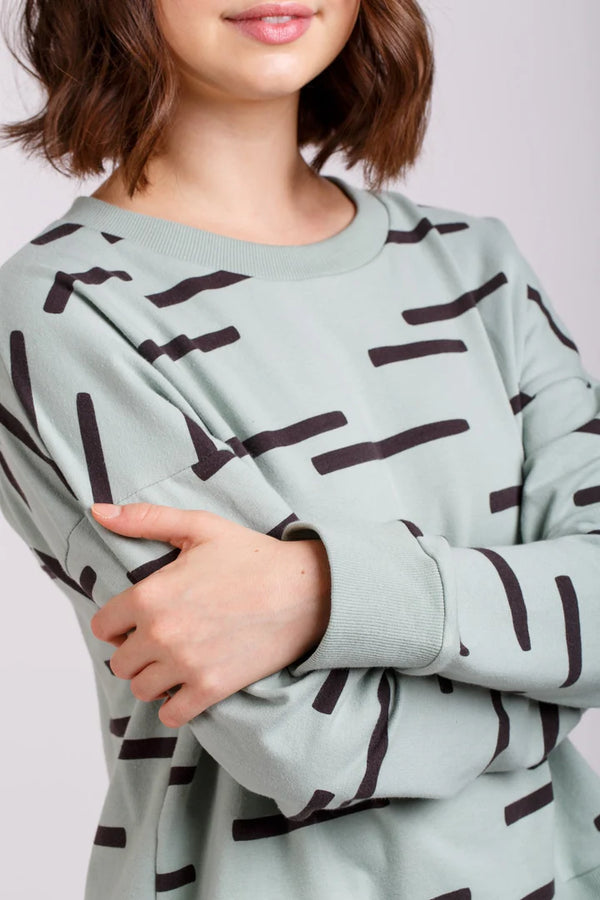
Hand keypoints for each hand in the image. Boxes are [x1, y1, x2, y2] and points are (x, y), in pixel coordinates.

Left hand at [88, 502, 330, 727]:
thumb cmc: (252, 556)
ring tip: (173, 662)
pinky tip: (188, 685)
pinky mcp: (211, 689)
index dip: (116, 622)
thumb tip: (98, 511)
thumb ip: (145, 520)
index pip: (103, 625)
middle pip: (119, 662)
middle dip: (134, 651)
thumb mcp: (199, 527)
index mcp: (150, 596)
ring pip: (141, 689)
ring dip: (152, 678)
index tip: (135, 620)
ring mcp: (185, 665)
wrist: (305, 592)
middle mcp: (161, 634)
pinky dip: (174, 706)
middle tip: (158, 640)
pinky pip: (171, 715)